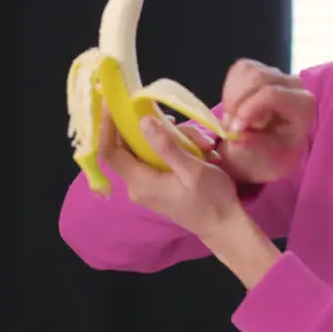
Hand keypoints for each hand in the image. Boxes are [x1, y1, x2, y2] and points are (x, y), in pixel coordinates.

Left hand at [98, 107, 241, 238]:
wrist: (225, 227)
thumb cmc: (212, 200)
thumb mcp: (193, 170)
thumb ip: (166, 146)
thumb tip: (143, 121)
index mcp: (141, 183)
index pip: (110, 152)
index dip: (107, 127)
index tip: (112, 104)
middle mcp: (138, 186)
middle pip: (130, 147)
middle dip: (150, 128)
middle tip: (173, 117)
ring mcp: (148, 187)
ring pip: (148, 151)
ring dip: (172, 139)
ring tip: (203, 143)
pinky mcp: (158, 186)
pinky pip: (157, 160)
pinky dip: (174, 149)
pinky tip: (199, 150)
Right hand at [218, 59, 315, 183]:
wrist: (269, 146)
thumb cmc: (272, 154)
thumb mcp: (265, 159)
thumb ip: (252, 147)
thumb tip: (237, 136)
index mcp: (303, 105)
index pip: (271, 94)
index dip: (247, 109)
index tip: (234, 130)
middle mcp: (294, 84)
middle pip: (257, 78)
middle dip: (236, 103)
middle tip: (229, 127)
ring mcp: (278, 73)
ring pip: (247, 70)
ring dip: (232, 97)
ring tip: (233, 120)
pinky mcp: (261, 68)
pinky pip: (239, 69)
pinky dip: (230, 89)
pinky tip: (234, 108)